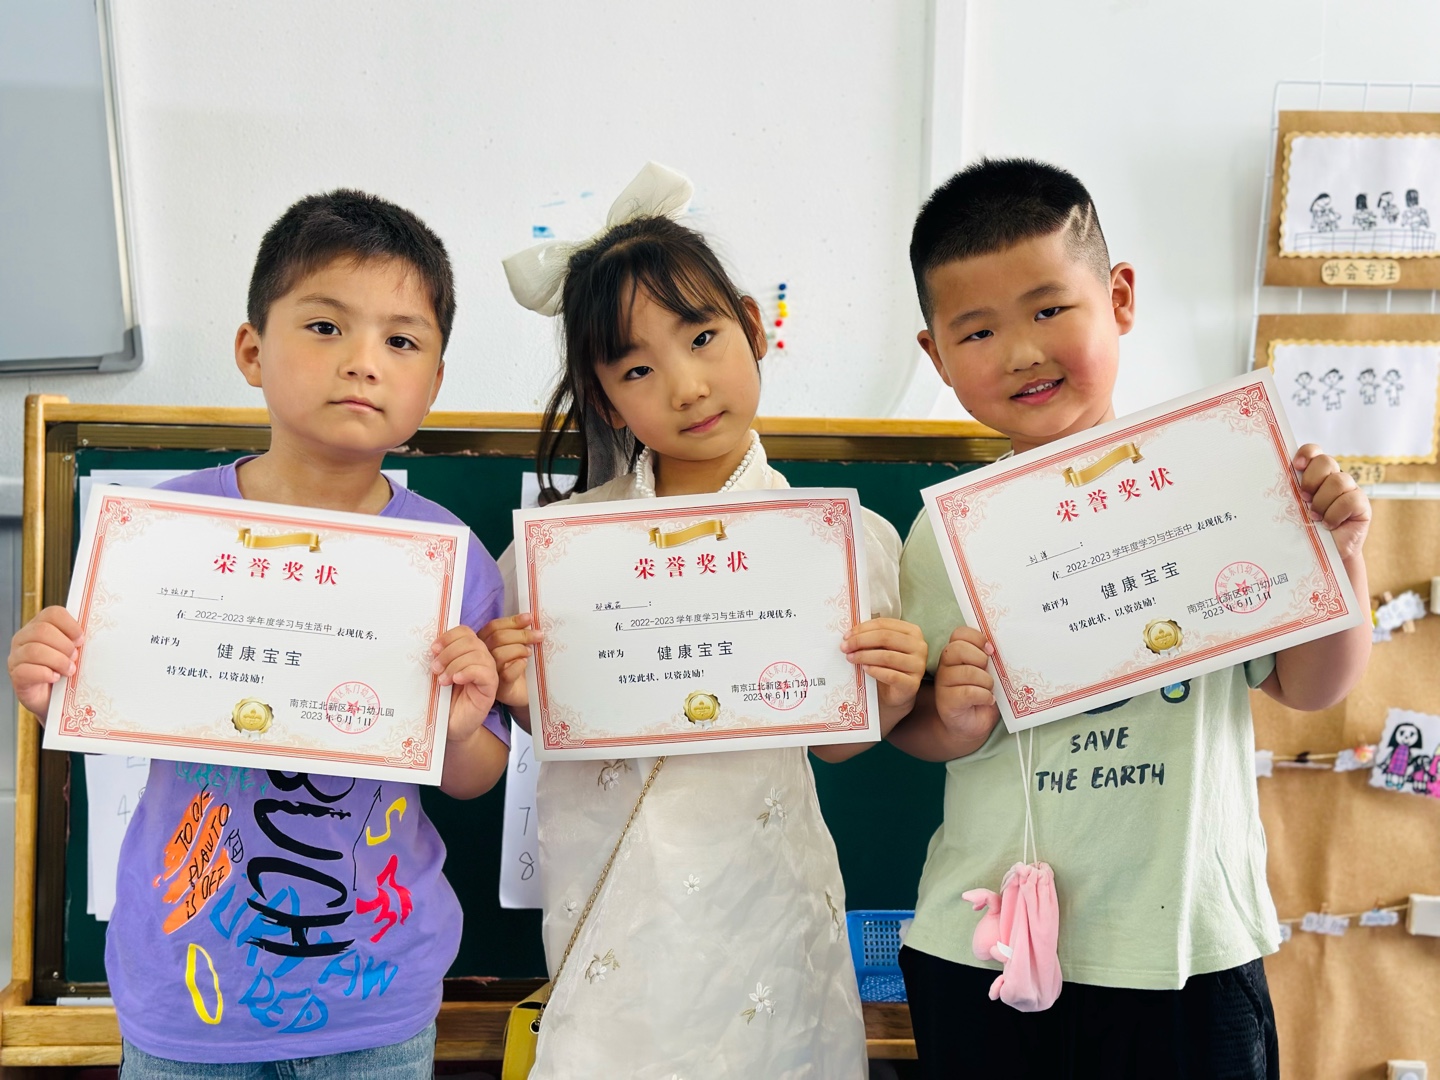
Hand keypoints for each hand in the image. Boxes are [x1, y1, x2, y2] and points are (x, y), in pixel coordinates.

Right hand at [7, 606, 83, 720]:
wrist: (57, 701)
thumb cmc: (66, 673)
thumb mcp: (73, 653)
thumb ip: (78, 642)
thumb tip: (94, 636)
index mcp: (38, 626)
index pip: (52, 613)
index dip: (70, 625)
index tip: (81, 640)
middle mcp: (23, 639)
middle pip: (42, 630)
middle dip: (64, 645)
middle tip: (75, 658)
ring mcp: (16, 657)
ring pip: (34, 650)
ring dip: (58, 660)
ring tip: (70, 670)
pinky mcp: (16, 677)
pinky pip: (26, 671)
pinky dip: (45, 674)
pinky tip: (55, 678)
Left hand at [432, 626, 499, 742]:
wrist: (449, 727)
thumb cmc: (443, 702)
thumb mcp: (438, 675)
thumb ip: (439, 658)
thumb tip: (432, 645)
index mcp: (468, 653)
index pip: (465, 631)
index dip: (449, 636)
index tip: (434, 649)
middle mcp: (480, 660)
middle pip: (471, 640)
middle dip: (449, 652)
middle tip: (435, 668)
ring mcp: (488, 673)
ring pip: (478, 654)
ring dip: (455, 664)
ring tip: (443, 680)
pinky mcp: (491, 688)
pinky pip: (484, 672)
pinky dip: (468, 672)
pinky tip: (456, 680)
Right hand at [478, 613, 540, 708]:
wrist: (525, 694)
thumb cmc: (521, 668)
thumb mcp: (519, 647)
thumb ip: (518, 634)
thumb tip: (530, 618)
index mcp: (485, 643)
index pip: (493, 627)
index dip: (511, 621)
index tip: (529, 618)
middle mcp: (483, 657)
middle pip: (497, 638)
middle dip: (521, 634)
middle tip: (539, 635)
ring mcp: (490, 673)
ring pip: (499, 654)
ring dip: (519, 648)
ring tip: (531, 652)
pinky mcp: (500, 689)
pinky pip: (506, 674)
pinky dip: (518, 665)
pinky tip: (525, 663)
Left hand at [842, 618, 927, 714]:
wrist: (895, 693)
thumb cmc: (887, 666)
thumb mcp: (881, 647)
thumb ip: (872, 637)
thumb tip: (850, 633)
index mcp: (912, 632)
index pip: (884, 624)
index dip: (863, 628)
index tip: (846, 636)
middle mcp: (919, 646)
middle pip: (885, 638)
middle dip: (861, 641)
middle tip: (845, 647)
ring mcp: (918, 666)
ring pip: (887, 656)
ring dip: (864, 656)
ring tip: (851, 658)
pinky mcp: (913, 684)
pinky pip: (891, 675)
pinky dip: (875, 671)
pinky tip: (864, 669)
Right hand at [934, 626, 1000, 743]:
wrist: (972, 724)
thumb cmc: (982, 693)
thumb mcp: (987, 671)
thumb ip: (988, 656)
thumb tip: (998, 647)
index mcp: (954, 653)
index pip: (959, 633)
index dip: (977, 638)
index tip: (991, 651)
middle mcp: (945, 666)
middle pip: (957, 649)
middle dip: (980, 658)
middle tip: (988, 671)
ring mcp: (943, 684)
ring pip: (967, 672)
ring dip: (986, 682)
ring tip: (989, 690)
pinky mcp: (947, 702)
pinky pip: (969, 692)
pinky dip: (984, 696)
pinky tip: (988, 700)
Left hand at [1295, 444, 1370, 560]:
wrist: (1325, 556)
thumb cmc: (1305, 530)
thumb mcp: (1293, 508)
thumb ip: (1289, 491)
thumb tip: (1270, 478)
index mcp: (1316, 475)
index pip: (1315, 452)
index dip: (1307, 453)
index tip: (1297, 466)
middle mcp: (1334, 479)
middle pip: (1326, 462)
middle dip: (1312, 480)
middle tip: (1304, 499)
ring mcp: (1350, 491)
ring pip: (1338, 481)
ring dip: (1322, 502)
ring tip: (1315, 517)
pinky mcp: (1362, 505)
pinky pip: (1350, 500)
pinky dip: (1335, 514)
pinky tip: (1329, 524)